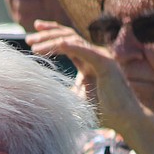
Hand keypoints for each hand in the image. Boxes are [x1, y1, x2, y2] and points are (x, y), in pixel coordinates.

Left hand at [26, 20, 147, 134]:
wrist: (125, 120)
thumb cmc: (103, 112)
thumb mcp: (75, 99)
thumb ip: (62, 91)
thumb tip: (41, 95)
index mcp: (87, 61)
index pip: (67, 41)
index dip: (50, 34)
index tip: (33, 33)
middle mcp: (95, 55)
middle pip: (68, 36)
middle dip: (47, 35)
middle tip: (29, 38)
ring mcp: (101, 57)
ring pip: (73, 41)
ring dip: (53, 41)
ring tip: (35, 46)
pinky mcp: (106, 63)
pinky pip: (86, 51)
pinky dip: (72, 46)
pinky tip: (58, 44)